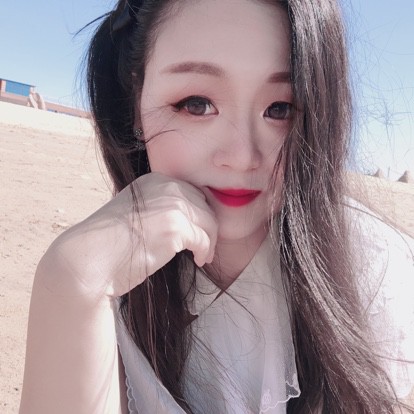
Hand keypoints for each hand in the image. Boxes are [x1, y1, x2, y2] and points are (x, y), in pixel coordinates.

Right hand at [39, 172, 217, 297]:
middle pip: (204, 204)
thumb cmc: (110, 243)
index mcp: (154, 180)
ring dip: (210, 241)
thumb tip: (186, 220)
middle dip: (208, 226)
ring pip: (209, 221)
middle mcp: (165, 186)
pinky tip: (198, 261)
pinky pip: (204, 239)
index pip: (192, 192)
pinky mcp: (175, 226)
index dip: (199, 213)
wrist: (90, 257)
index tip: (200, 231)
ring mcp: (171, 204)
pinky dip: (204, 251)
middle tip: (205, 247)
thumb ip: (158, 208)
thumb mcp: (136, 213)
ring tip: (203, 256)